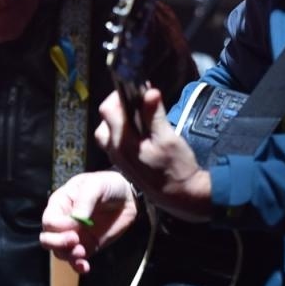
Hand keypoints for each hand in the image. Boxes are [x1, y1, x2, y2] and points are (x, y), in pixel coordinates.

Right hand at [40, 170, 137, 274]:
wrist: (128, 197)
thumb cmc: (108, 185)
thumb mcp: (96, 185)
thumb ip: (85, 200)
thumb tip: (76, 218)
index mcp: (60, 204)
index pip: (49, 221)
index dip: (59, 227)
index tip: (75, 225)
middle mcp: (64, 221)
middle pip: (48, 239)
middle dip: (58, 243)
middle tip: (75, 240)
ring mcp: (74, 235)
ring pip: (60, 252)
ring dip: (69, 255)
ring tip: (82, 252)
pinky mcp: (87, 246)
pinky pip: (76, 260)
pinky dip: (77, 265)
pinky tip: (84, 267)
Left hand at [95, 87, 211, 220]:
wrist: (179, 196)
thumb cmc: (176, 168)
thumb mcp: (168, 138)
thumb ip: (155, 115)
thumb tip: (149, 92)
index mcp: (123, 142)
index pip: (109, 110)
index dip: (120, 95)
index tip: (136, 89)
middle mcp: (115, 150)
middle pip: (105, 120)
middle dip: (118, 107)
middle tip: (138, 102)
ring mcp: (118, 158)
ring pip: (108, 131)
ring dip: (120, 120)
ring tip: (139, 116)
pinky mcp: (123, 162)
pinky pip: (115, 142)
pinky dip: (123, 131)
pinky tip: (140, 131)